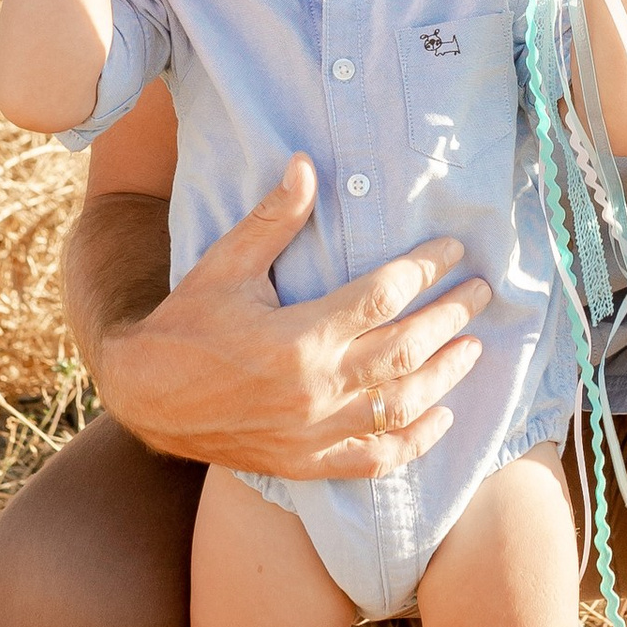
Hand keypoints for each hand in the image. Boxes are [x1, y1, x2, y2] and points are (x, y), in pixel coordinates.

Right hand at [102, 156, 494, 479]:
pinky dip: (415, 441)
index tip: (453, 249)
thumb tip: (306, 163)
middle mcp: (314, 388)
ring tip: (473, 347)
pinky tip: (442, 417)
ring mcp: (313, 432)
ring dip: (444, 375)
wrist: (146, 396)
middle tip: (481, 292)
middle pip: (405, 349)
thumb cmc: (187, 324)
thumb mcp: (226, 264)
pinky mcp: (307, 463)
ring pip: (399, 405)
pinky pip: (375, 459)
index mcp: (298, 336)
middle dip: (451, 316)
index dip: (425, 268)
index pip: (384, 295)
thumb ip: (274, 218)